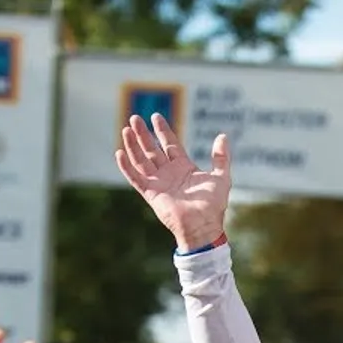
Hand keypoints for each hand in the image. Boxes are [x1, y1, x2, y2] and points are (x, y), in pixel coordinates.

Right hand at [116, 113, 231, 251]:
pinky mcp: (151, 193)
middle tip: (135, 118)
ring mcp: (159, 183)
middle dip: (143, 134)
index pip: (170, 144)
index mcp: (184, 168)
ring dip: (133, 145)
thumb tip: (223, 136)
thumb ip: (221, 157)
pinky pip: (135, 178)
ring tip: (126, 129)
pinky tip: (119, 153)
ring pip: (141, 160)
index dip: (163, 131)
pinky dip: (127, 167)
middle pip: (152, 149)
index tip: (156, 116)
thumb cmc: (213, 205)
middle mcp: (169, 173)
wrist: (203, 225)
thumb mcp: (221, 177)